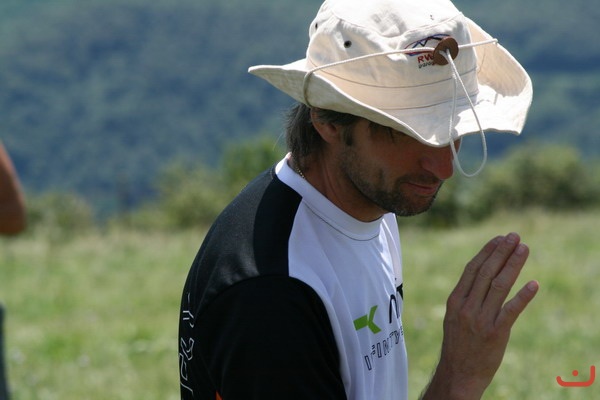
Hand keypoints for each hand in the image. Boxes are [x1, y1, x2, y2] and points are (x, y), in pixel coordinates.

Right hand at [421, 233, 538, 399]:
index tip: (499, 239)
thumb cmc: (458, 344)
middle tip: (515, 237)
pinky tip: (533, 285)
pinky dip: (523, 297)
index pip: (473, 269)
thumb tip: (482, 275)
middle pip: (487, 272)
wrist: (458, 373)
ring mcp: (480, 320)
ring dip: (513, 265)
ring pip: (499, 286)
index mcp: (455, 300)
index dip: (487, 252)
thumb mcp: (454, 316)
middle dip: (502, 252)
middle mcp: (466, 307)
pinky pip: (511, 311)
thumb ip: (466, 297)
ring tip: (524, 249)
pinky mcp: (495, 333)